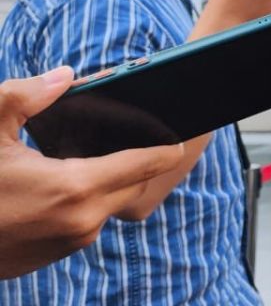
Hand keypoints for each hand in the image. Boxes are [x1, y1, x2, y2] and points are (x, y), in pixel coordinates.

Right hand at [0, 68, 182, 278]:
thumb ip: (27, 96)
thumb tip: (65, 75)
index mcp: (75, 187)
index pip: (147, 164)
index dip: (166, 145)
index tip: (181, 132)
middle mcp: (82, 221)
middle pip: (134, 183)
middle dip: (137, 160)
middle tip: (134, 133)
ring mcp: (69, 243)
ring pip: (109, 203)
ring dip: (107, 181)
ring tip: (90, 153)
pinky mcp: (53, 257)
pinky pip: (86, 222)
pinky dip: (84, 201)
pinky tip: (62, 180)